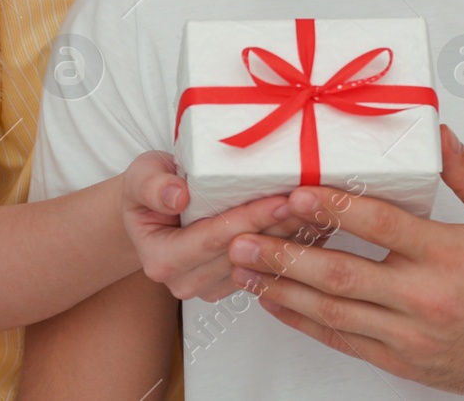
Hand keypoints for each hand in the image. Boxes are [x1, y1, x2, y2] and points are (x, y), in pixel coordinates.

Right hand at [122, 151, 314, 301]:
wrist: (154, 208)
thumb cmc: (150, 188)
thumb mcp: (141, 175)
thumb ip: (153, 185)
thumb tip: (177, 196)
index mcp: (161, 260)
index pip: (215, 238)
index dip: (251, 219)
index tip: (282, 198)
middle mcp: (185, 282)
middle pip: (243, 254)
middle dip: (280, 227)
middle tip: (315, 201)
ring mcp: (210, 289)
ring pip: (261, 264)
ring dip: (292, 238)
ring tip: (322, 210)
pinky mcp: (231, 285)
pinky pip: (266, 268)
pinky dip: (291, 246)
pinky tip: (316, 224)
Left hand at [224, 125, 463, 399]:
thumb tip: (438, 134)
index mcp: (448, 254)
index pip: (383, 226)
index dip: (336, 208)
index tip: (298, 192)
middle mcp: (423, 297)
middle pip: (342, 274)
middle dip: (286, 253)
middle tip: (244, 235)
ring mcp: (407, 333)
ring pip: (331, 311)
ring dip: (282, 287)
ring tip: (244, 267)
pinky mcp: (399, 359)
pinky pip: (341, 339)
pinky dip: (303, 320)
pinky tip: (275, 300)